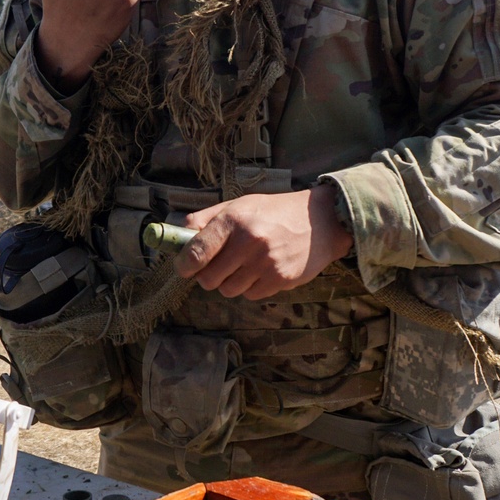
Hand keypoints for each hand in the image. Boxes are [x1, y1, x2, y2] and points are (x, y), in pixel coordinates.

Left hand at [175, 184, 352, 299]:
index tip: (183, 268)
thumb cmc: (274, 212)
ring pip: (228, 290)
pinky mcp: (280, 279)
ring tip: (243, 266)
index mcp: (234, 220)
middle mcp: (249, 241)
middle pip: (209, 279)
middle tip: (216, 268)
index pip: (196, 251)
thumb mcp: (240, 205)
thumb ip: (207, 218)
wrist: (321, 221)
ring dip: (230, 283)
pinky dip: (251, 287)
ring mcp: (265, 263)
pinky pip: (251, 295)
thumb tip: (177, 232)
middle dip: (207, 277)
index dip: (184, 265)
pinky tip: (261, 270)